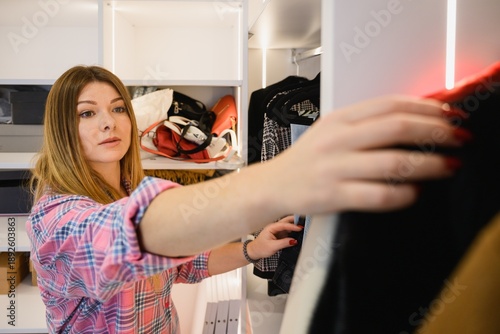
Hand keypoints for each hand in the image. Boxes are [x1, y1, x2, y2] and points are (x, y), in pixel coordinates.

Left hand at [246, 215, 302, 260]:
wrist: (255, 251)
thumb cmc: (261, 248)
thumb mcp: (272, 246)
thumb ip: (283, 243)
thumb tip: (293, 241)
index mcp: (271, 228)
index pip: (283, 225)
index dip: (292, 226)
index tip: (300, 228)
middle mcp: (275, 228)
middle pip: (286, 221)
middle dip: (294, 220)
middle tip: (304, 221)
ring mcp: (277, 231)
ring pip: (287, 226)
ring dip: (294, 226)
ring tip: (303, 227)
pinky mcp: (279, 236)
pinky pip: (287, 232)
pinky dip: (293, 232)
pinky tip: (298, 233)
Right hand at [261, 95, 467, 214]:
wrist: (273, 184)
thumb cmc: (308, 158)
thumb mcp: (332, 130)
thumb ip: (367, 123)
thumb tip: (415, 119)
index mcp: (339, 119)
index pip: (390, 104)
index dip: (427, 106)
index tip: (450, 113)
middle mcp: (338, 140)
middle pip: (397, 128)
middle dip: (437, 131)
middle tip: (460, 138)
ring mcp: (335, 168)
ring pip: (393, 162)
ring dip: (430, 164)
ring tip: (449, 166)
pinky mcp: (333, 196)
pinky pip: (377, 195)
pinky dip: (404, 194)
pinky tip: (415, 193)